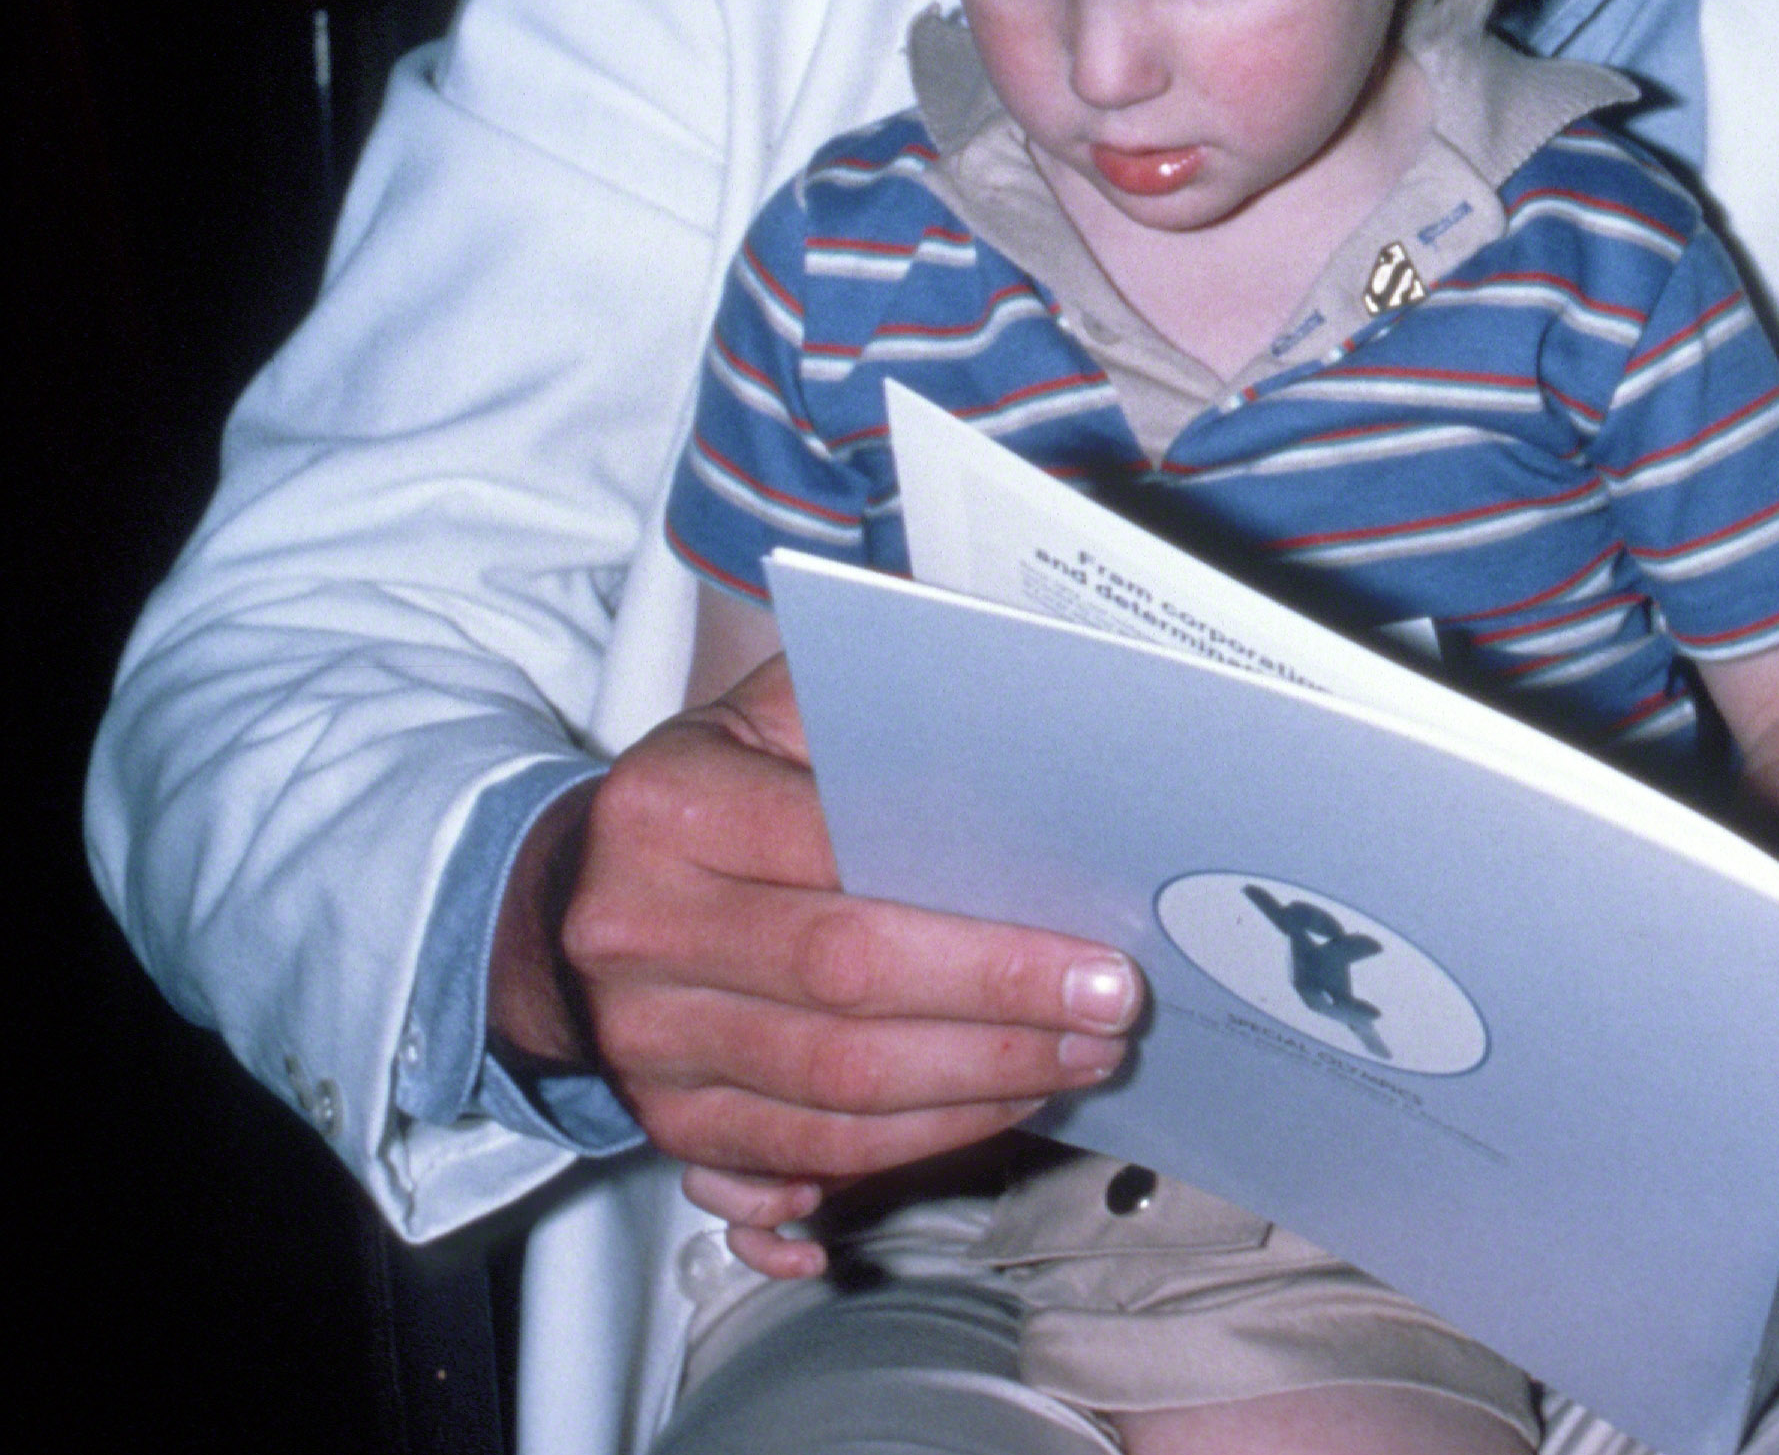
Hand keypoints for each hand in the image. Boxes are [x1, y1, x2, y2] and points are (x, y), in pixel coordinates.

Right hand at [492, 655, 1143, 1272]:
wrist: (581, 889)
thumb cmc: (715, 788)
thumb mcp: (773, 711)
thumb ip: (876, 709)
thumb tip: (1019, 727)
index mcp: (671, 807)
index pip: (842, 863)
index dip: (976, 914)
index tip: (1090, 931)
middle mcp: (640, 929)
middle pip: (847, 987)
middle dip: (1001, 1006)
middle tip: (1110, 1006)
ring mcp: (644, 1038)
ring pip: (834, 1092)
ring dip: (977, 1086)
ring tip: (1075, 1059)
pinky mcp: (662, 1119)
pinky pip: (801, 1156)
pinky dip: (908, 1149)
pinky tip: (991, 1112)